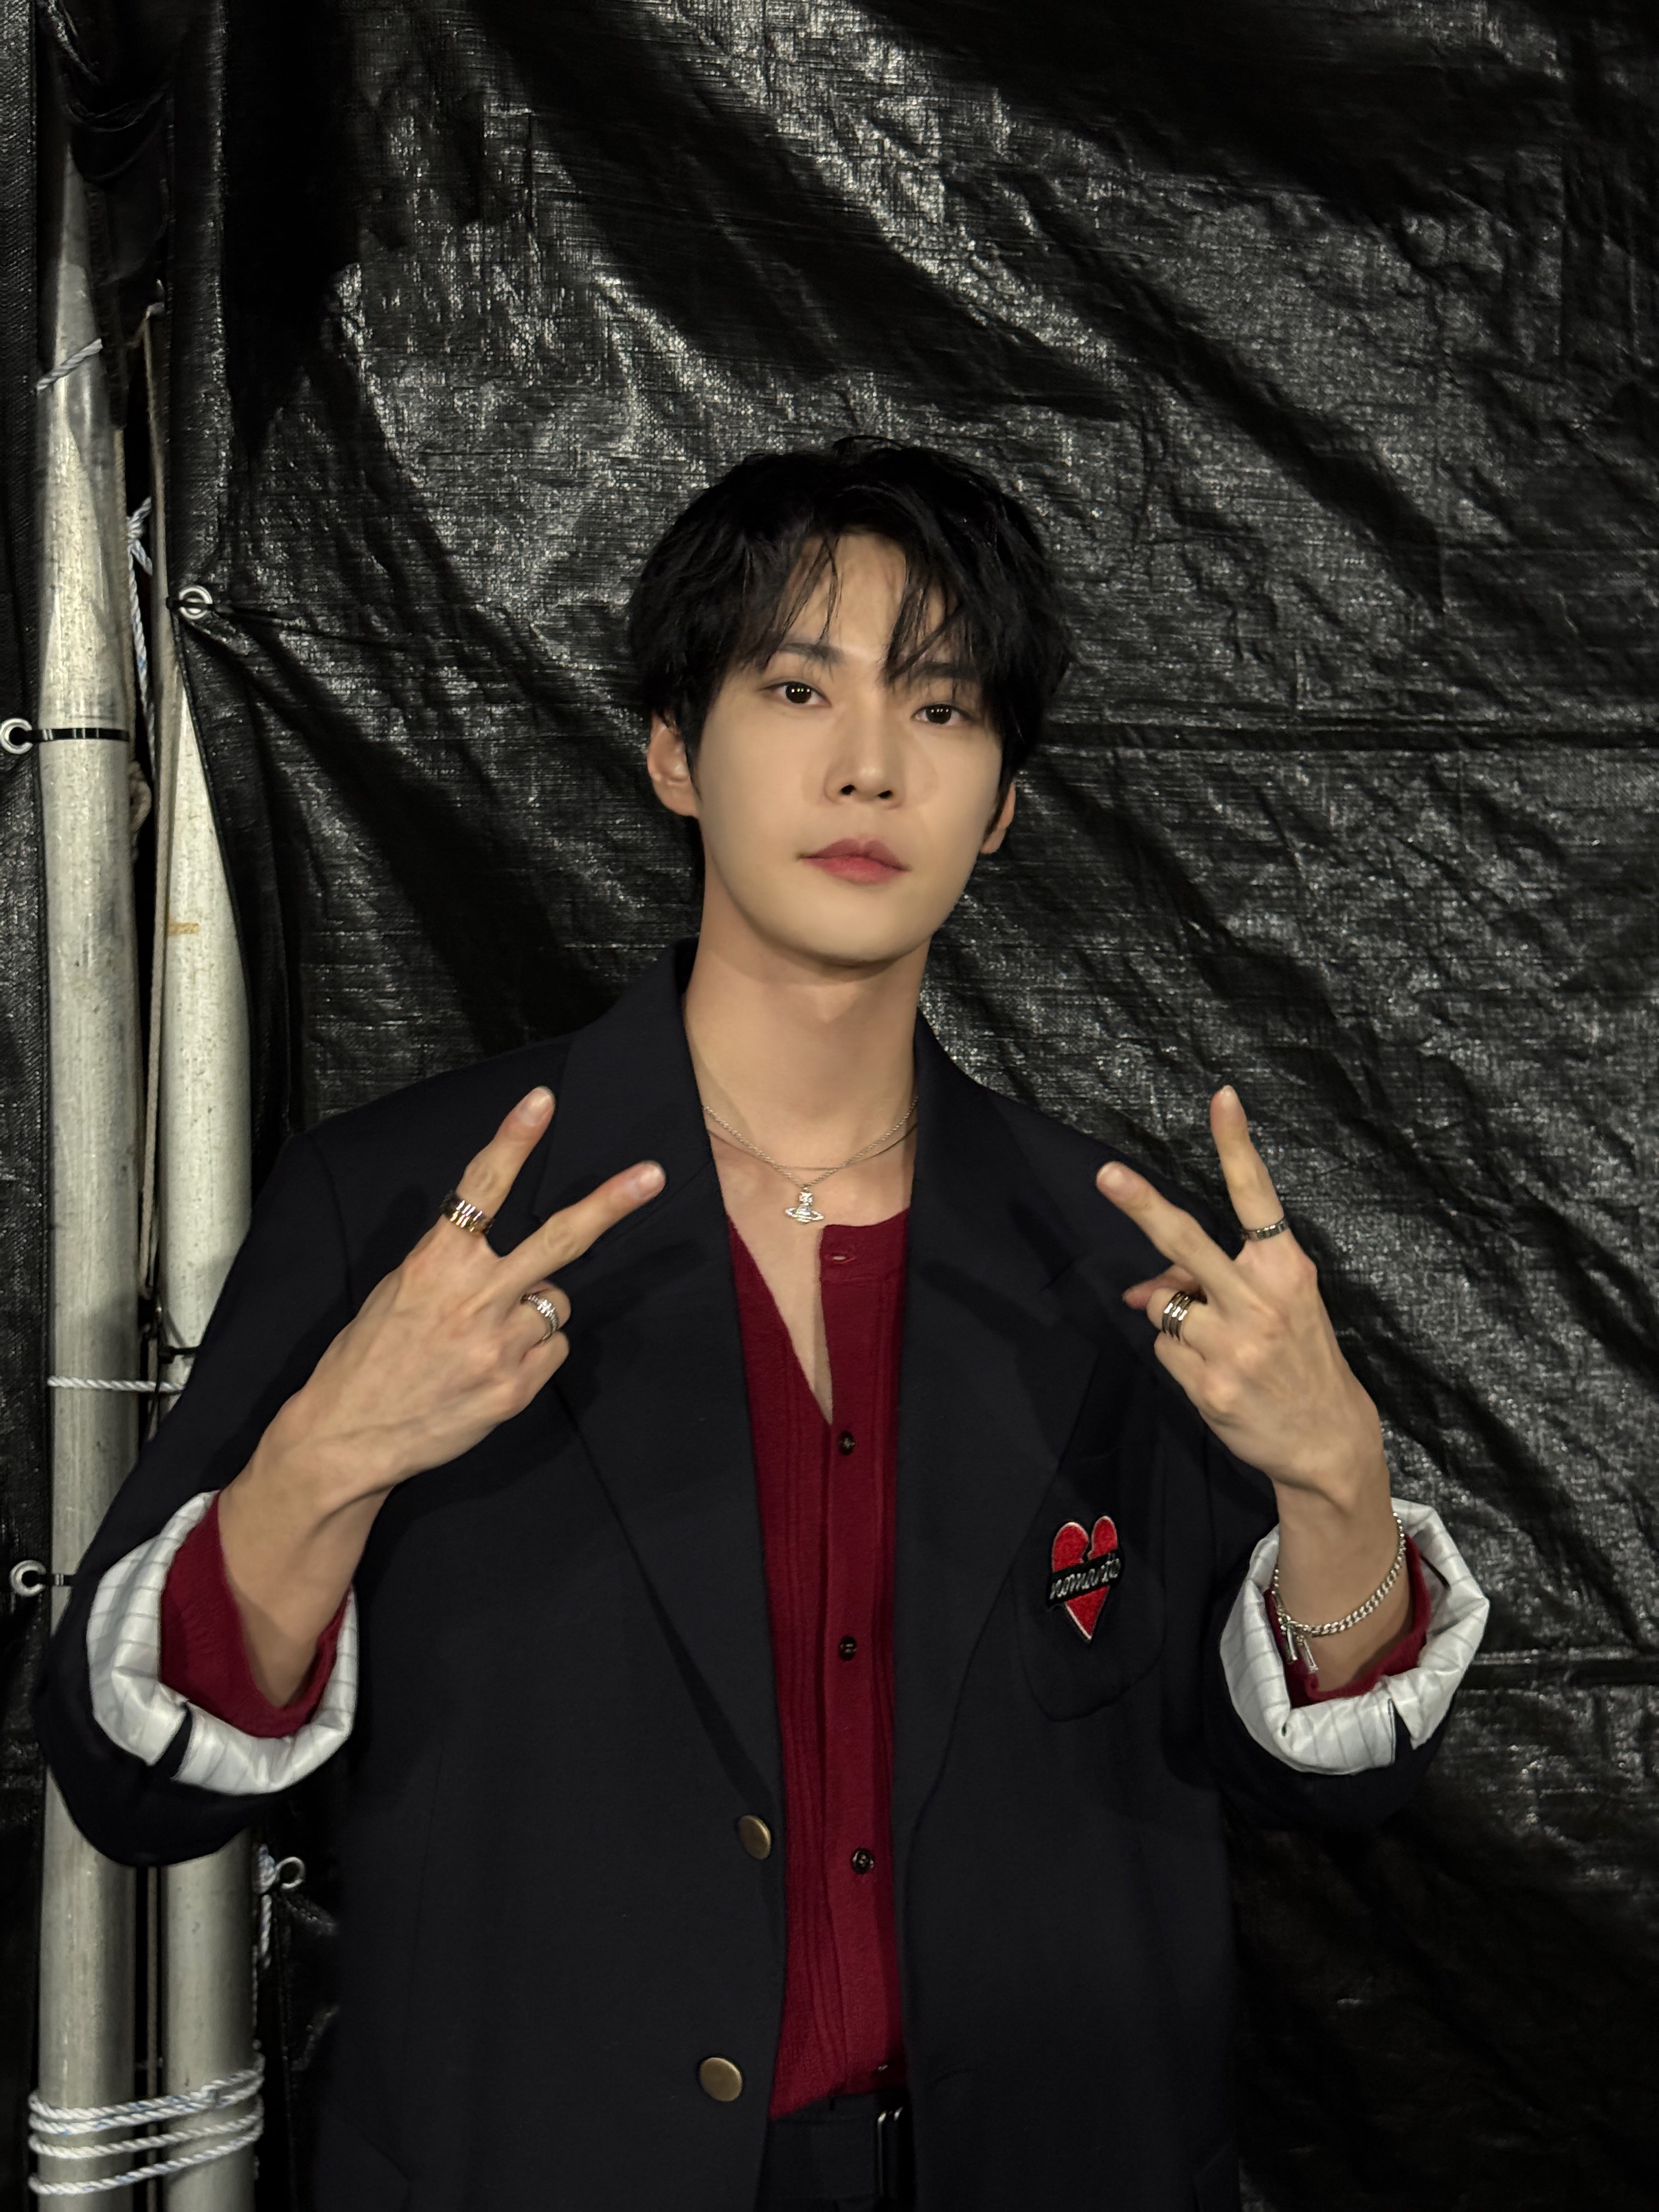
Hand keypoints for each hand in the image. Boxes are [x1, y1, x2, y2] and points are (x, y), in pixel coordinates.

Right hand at [264, 1087, 664, 1507]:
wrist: (348, 1437)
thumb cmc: (368, 1358)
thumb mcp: (396, 1290)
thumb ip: (451, 1262)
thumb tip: (496, 1246)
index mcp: (434, 1264)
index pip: (481, 1188)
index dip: (514, 1141)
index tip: (542, 1102)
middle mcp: (473, 1299)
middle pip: (559, 1239)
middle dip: (609, 1205)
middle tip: (652, 1176)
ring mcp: (500, 1345)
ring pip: (556, 1301)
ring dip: (536, 1308)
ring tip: (488, 1333)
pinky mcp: (516, 1387)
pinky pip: (552, 1348)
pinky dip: (533, 1351)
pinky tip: (493, 1366)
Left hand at [1095, 1086, 1385, 1507]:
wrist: (1328, 1441)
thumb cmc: (1299, 1360)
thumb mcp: (1273, 1308)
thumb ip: (1212, 1282)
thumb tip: (1140, 1288)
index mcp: (1285, 1270)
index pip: (1256, 1197)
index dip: (1236, 1146)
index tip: (1221, 1098)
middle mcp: (1260, 1300)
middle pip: (1187, 1242)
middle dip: (1142, 1205)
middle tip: (1106, 1175)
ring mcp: (1234, 1344)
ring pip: (1163, 1305)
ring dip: (1176, 1320)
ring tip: (1221, 1346)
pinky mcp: (1210, 1384)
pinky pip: (1164, 1351)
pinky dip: (1179, 1358)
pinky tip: (1216, 1375)